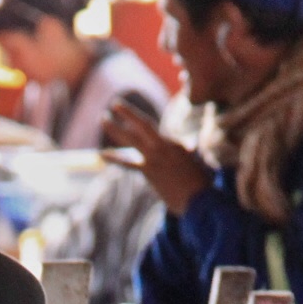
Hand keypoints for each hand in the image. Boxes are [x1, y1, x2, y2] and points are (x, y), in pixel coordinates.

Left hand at [102, 100, 211, 215]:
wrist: (200, 200)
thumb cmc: (201, 183)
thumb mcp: (196, 161)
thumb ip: (189, 151)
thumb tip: (191, 145)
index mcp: (174, 143)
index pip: (155, 131)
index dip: (141, 122)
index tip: (131, 118)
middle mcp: (163, 147)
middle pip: (143, 125)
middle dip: (128, 113)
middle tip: (114, 103)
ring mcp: (154, 159)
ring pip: (132, 139)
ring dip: (116, 129)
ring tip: (103, 118)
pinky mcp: (149, 172)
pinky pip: (127, 163)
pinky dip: (114, 157)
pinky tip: (101, 153)